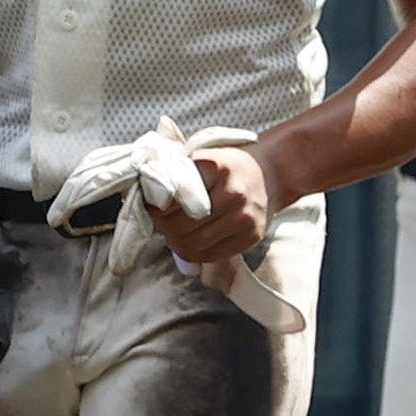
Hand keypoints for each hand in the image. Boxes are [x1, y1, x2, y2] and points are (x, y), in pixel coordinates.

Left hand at [151, 146, 276, 264]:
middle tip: (163, 222)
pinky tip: (194, 240)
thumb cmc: (227, 168)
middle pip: (180, 225)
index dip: (156, 206)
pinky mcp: (252, 235)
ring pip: (193, 244)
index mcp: (217, 167)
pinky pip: (210, 255)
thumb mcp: (203, 159)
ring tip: (176, 233)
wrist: (270, 174)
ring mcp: (245, 216)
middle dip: (164, 227)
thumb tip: (145, 197)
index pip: (171, 197)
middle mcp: (235, 192)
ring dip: (177, 242)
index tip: (154, 206)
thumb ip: (176, 174)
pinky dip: (195, 253)